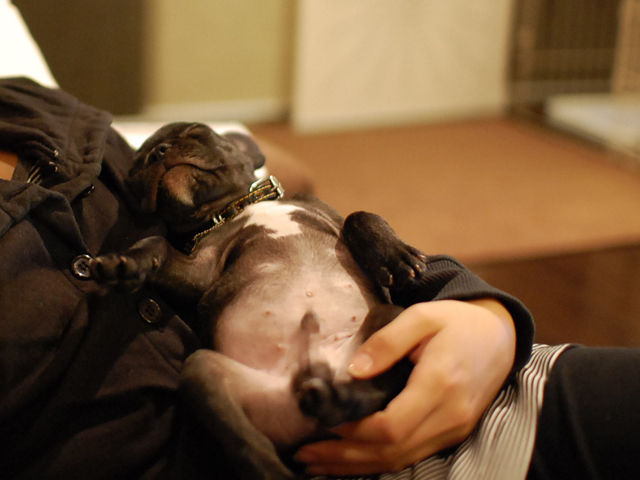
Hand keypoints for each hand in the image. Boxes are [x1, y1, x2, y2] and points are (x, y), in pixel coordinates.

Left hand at [295, 299, 515, 474]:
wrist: (500, 335)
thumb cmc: (458, 321)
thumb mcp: (422, 317)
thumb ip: (386, 342)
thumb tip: (354, 372)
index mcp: (440, 384)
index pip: (391, 426)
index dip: (354, 432)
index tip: (324, 424)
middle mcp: (449, 416)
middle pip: (391, 452)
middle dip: (345, 457)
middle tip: (305, 455)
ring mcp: (454, 429)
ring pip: (401, 460)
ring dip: (358, 465)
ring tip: (319, 463)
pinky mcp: (453, 433)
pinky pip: (412, 456)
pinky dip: (380, 462)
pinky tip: (354, 459)